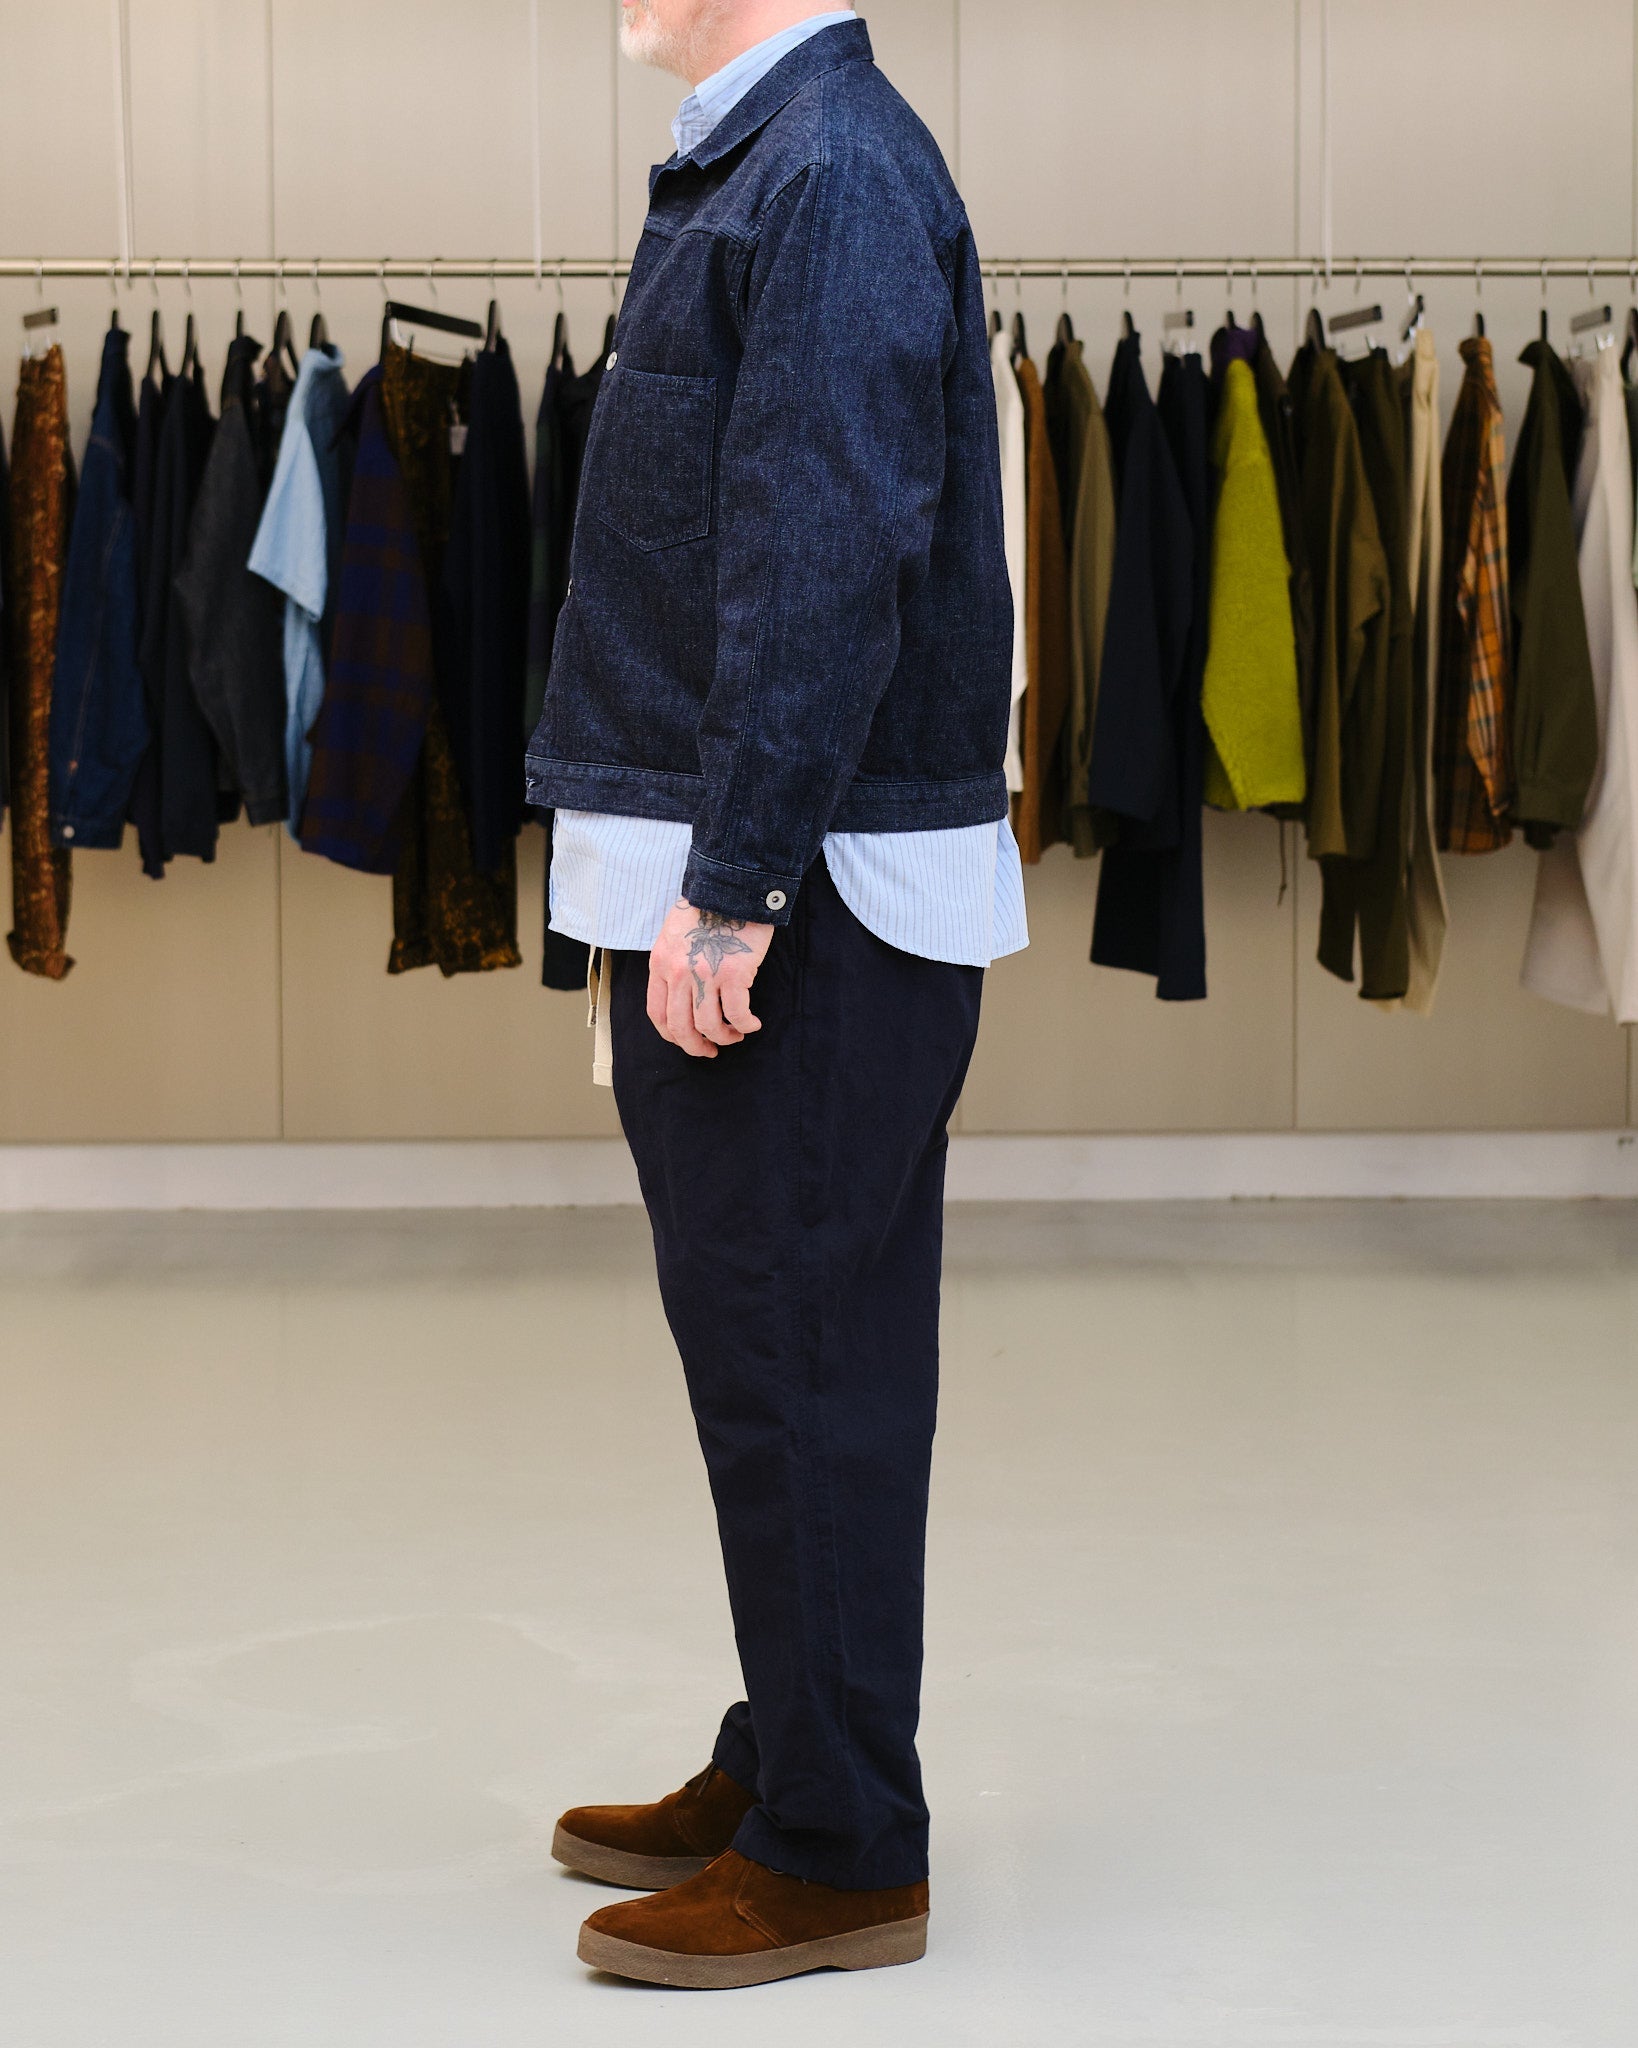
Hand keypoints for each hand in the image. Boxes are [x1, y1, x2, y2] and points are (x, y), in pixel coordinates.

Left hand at [647, 898, 773, 1057]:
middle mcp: (678, 973)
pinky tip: (752, 1024)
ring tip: (735, 1035)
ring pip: (709, 1025)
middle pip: (680, 1026)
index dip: (671, 1034)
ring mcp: (705, 974)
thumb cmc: (708, 908)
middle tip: (710, 1051)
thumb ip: (673, 964)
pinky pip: (737, 1014)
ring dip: (724, 1037)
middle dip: (695, 1046)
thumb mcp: (674, 935)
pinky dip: (746, 1025)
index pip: (657, 1012)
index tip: (686, 1040)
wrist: (733, 886)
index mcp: (661, 963)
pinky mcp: (734, 974)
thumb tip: (683, 996)